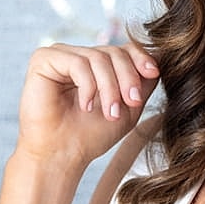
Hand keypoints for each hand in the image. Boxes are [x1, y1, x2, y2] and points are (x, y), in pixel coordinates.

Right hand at [16, 42, 160, 167]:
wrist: (62, 155)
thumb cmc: (91, 135)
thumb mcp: (128, 107)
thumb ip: (142, 82)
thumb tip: (161, 57)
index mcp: (96, 64)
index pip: (124, 48)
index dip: (140, 58)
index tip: (153, 73)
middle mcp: (78, 55)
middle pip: (114, 52)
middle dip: (128, 78)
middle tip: (131, 103)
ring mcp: (60, 55)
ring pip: (98, 58)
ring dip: (110, 88)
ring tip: (110, 113)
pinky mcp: (44, 59)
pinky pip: (77, 63)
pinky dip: (88, 86)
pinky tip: (86, 106)